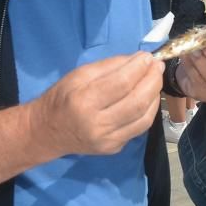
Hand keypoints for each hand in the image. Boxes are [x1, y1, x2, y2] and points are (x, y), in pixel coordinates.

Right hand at [34, 52, 164, 155]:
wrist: (47, 132)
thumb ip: (110, 66)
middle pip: (137, 102)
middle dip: (152, 81)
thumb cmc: (61, 98)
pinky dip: (149, 110)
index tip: (148, 57)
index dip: (139, 68)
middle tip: (157, 66)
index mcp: (84, 102)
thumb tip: (138, 60)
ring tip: (156, 79)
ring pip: (144, 117)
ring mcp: (108, 140)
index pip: (121, 83)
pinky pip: (140, 128)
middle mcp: (97, 125)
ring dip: (155, 95)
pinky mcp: (114, 148)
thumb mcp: (78, 75)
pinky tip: (149, 97)